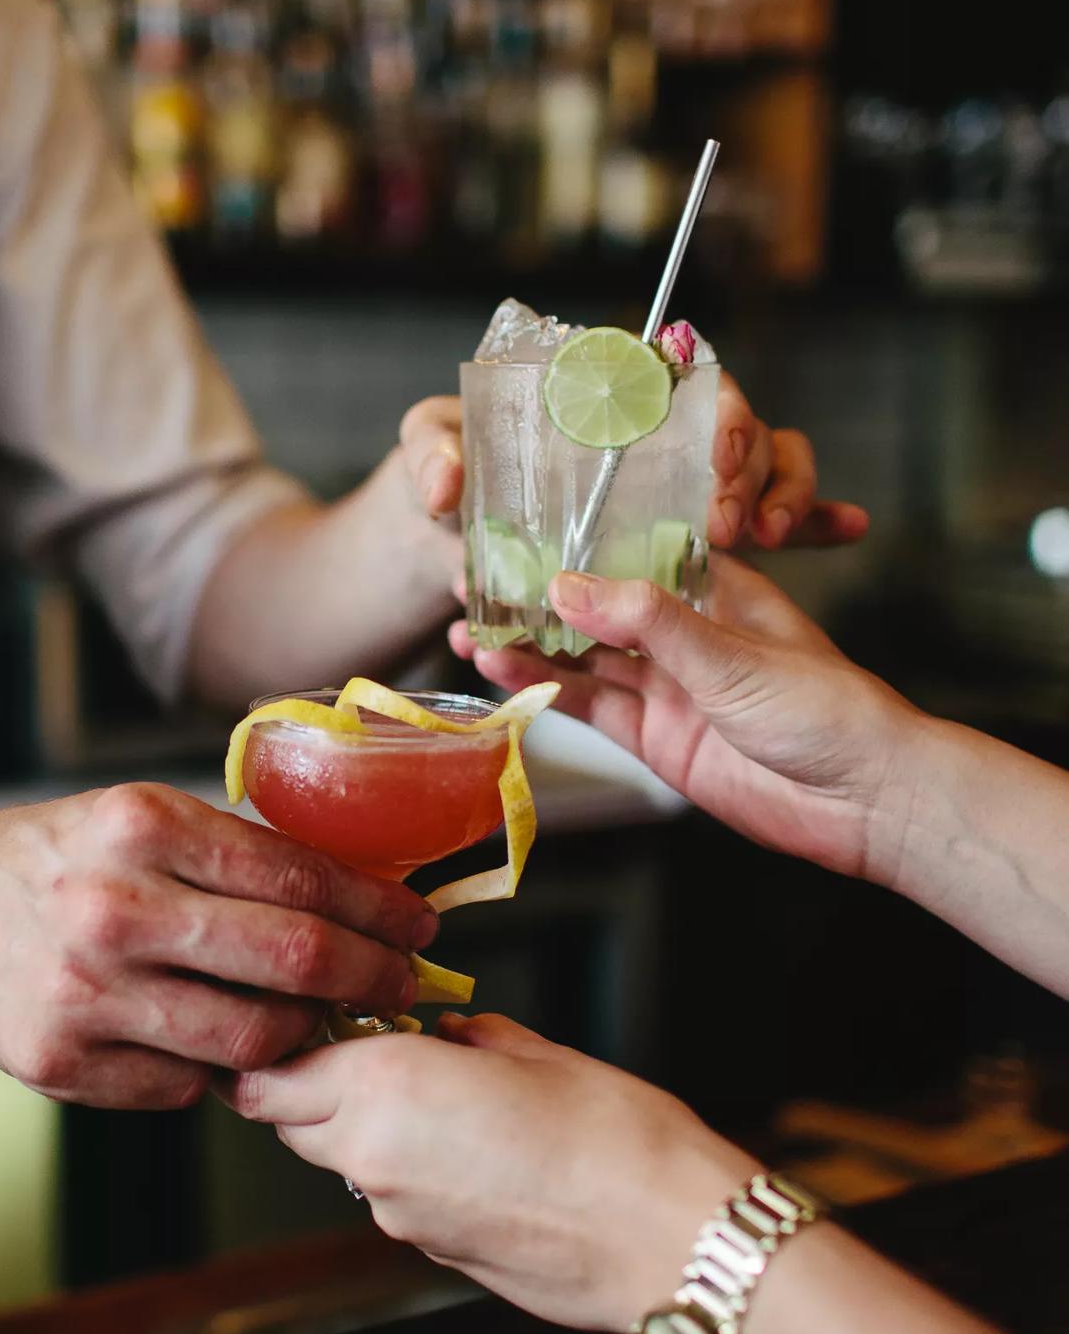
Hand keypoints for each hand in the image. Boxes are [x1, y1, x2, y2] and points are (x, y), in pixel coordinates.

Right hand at [0, 783, 436, 1109]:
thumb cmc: (60, 858)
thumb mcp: (143, 819)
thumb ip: (237, 857)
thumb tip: (357, 902)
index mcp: (143, 826)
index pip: (299, 877)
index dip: (377, 908)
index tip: (417, 924)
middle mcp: (115, 908)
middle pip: (292, 961)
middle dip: (371, 977)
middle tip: (401, 982)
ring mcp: (86, 994)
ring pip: (252, 1038)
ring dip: (307, 1034)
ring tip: (321, 1018)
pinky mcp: (64, 1063)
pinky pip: (188, 1082)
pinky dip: (223, 1064)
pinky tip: (224, 1038)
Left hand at [223, 1013, 753, 1332]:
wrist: (668, 1240)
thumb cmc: (613, 1137)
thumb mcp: (535, 1051)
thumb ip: (470, 1038)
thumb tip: (451, 1035)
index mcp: (385, 1088)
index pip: (269, 1078)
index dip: (278, 1050)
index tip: (308, 1025)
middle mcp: (373, 1158)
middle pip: (291, 1122)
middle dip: (312, 1086)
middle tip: (370, 1049)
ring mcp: (398, 1218)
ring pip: (340, 1162)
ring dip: (363, 1127)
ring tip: (439, 1099)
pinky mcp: (433, 1254)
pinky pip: (391, 1200)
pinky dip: (407, 1170)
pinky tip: (473, 1151)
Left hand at [397, 378, 868, 547]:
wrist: (439, 536)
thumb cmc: (442, 481)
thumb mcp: (425, 455)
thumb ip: (428, 456)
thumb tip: (449, 484)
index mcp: (601, 403)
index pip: (680, 381)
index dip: (710, 408)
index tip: (715, 450)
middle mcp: (651, 441)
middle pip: (733, 429)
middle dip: (743, 468)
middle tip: (725, 523)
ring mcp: (677, 490)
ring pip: (764, 469)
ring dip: (783, 495)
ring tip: (772, 534)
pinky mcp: (690, 542)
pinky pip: (765, 525)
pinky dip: (810, 521)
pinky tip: (849, 528)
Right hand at [456, 556, 927, 879]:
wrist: (863, 802)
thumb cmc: (824, 708)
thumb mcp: (729, 653)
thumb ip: (646, 621)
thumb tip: (566, 586)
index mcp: (715, 588)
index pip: (630, 550)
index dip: (572, 542)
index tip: (515, 531)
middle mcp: (685, 633)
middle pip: (596, 607)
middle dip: (536, 598)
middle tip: (473, 584)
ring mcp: (668, 687)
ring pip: (585, 658)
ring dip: (529, 646)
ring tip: (471, 630)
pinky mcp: (655, 737)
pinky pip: (591, 707)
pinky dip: (547, 691)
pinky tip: (504, 674)